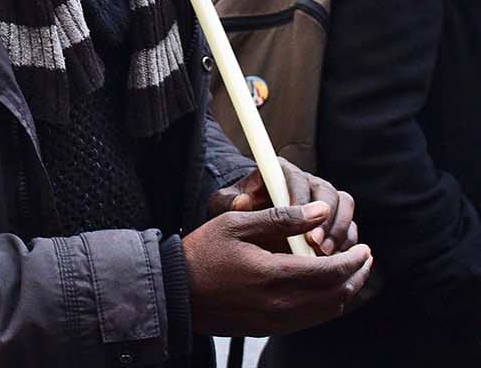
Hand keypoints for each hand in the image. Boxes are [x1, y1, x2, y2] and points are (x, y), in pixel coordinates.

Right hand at [184, 201, 371, 335]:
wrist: (176, 292)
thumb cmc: (202, 253)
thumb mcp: (236, 224)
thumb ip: (281, 218)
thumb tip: (321, 211)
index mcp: (274, 275)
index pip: (332, 271)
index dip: (354, 260)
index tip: (364, 247)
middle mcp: (281, 304)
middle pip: (338, 294)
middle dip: (357, 276)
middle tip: (365, 258)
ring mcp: (277, 321)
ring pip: (329, 310)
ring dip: (346, 291)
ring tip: (351, 272)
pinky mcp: (271, 329)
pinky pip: (312, 319)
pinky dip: (328, 303)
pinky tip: (325, 287)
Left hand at [209, 157, 357, 254]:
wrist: (248, 228)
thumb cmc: (236, 212)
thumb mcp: (224, 206)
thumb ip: (227, 202)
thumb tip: (242, 201)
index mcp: (282, 173)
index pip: (297, 178)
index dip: (301, 197)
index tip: (296, 218)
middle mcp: (308, 184)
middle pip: (329, 192)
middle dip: (326, 218)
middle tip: (314, 242)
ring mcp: (325, 203)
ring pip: (344, 209)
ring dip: (339, 232)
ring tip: (323, 254)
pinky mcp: (335, 222)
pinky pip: (349, 230)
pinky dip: (346, 245)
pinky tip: (333, 261)